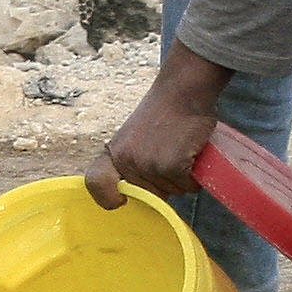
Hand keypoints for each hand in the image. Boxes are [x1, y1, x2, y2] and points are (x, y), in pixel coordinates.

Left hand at [84, 41, 232, 208]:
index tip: (121, 200)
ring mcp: (147, 164)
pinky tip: (192, 152)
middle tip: (171, 154)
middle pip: (150, 195)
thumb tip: (144, 197)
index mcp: (113, 154)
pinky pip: (187, 186)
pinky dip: (195, 174)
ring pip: (173, 191)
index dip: (108, 196)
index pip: (97, 183)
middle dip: (165, 183)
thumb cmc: (163, 115)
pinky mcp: (170, 165)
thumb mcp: (135, 139)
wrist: (181, 91)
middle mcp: (126, 161)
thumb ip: (132, 164)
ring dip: (182, 177)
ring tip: (181, 148)